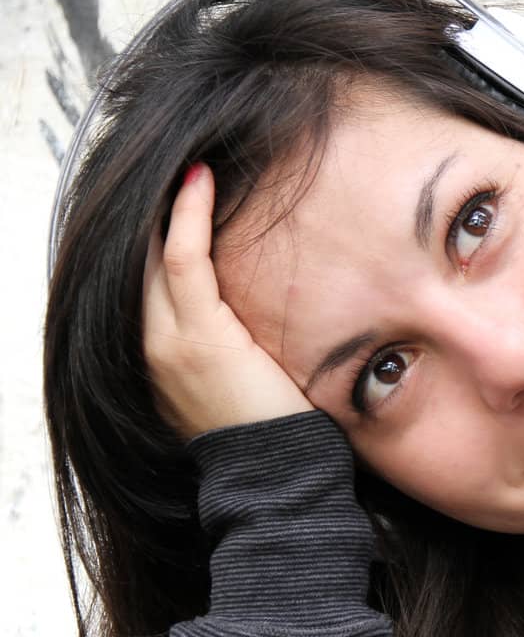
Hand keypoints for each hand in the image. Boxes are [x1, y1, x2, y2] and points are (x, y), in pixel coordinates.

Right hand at [142, 162, 313, 441]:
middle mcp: (149, 346)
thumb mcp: (238, 385)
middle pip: (136, 259)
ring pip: (153, 254)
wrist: (275, 479)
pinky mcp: (199, 338)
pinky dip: (189, 217)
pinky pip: (183, 260)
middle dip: (150, 208)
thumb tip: (254, 318)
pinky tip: (198, 180)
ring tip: (186, 156)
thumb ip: (230, 346)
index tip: (172, 189)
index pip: (143, 279)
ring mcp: (167, 341)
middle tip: (171, 156)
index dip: (152, 230)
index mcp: (156, 357)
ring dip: (168, 201)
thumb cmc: (272, 437)